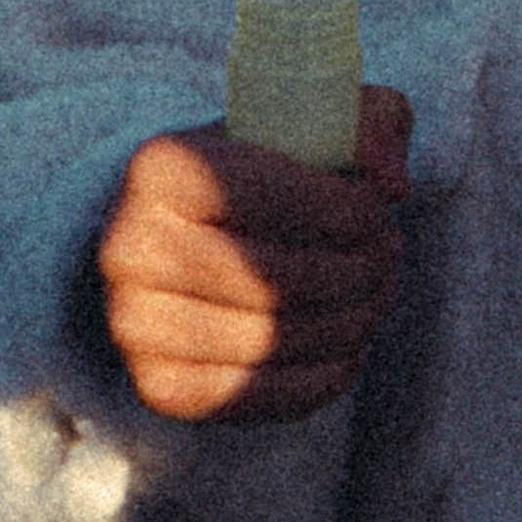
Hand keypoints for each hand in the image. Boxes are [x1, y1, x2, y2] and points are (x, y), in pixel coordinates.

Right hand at [96, 90, 410, 422]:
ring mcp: (136, 324)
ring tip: (375, 297)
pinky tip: (350, 345)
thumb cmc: (266, 177)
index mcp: (162, 169)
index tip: (378, 212)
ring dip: (354, 323)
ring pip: (278, 341)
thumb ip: (371, 125)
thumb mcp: (317, 124)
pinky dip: (328, 375)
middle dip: (362, 272)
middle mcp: (130, 248)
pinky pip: (265, 396)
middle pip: (283, 279)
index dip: (356, 212)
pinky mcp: (160, 387)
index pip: (283, 197)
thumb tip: (391, 185)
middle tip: (389, 260)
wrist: (189, 239)